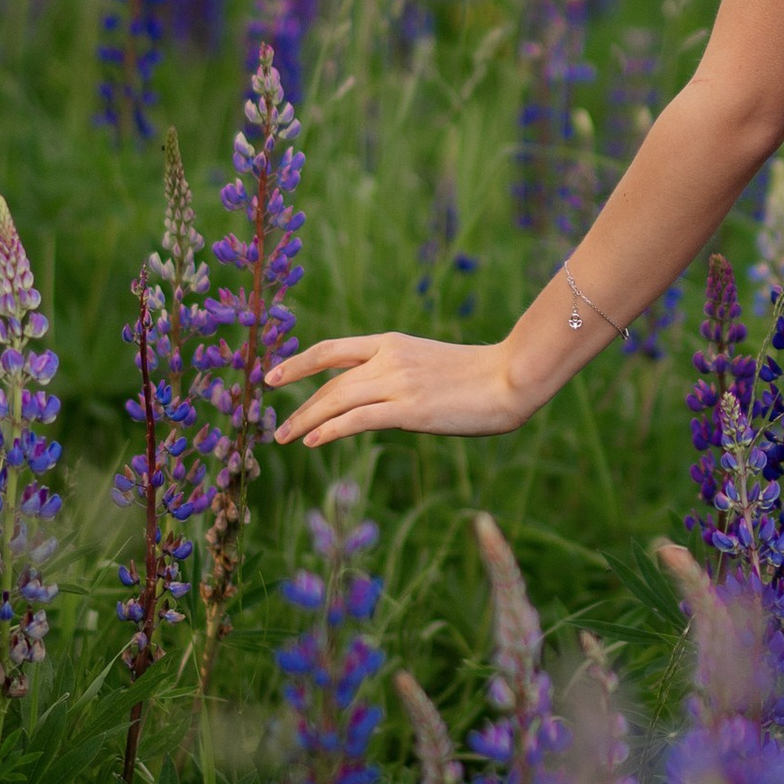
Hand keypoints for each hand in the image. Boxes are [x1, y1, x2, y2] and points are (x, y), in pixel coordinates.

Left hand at [268, 330, 541, 450]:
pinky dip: (331, 428)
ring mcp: (398, 383)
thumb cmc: (477, 376)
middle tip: (277, 428)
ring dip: (306, 419)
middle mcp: (389, 359)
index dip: (298, 363)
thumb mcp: (428, 366)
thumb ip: (398, 376)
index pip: (332, 349)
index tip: (273, 377)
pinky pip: (359, 418)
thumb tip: (374, 401)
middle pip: (330, 380)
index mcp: (391, 343)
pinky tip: (313, 440)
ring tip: (284, 438)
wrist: (510, 377)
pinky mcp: (410, 409)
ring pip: (338, 399)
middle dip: (298, 404)